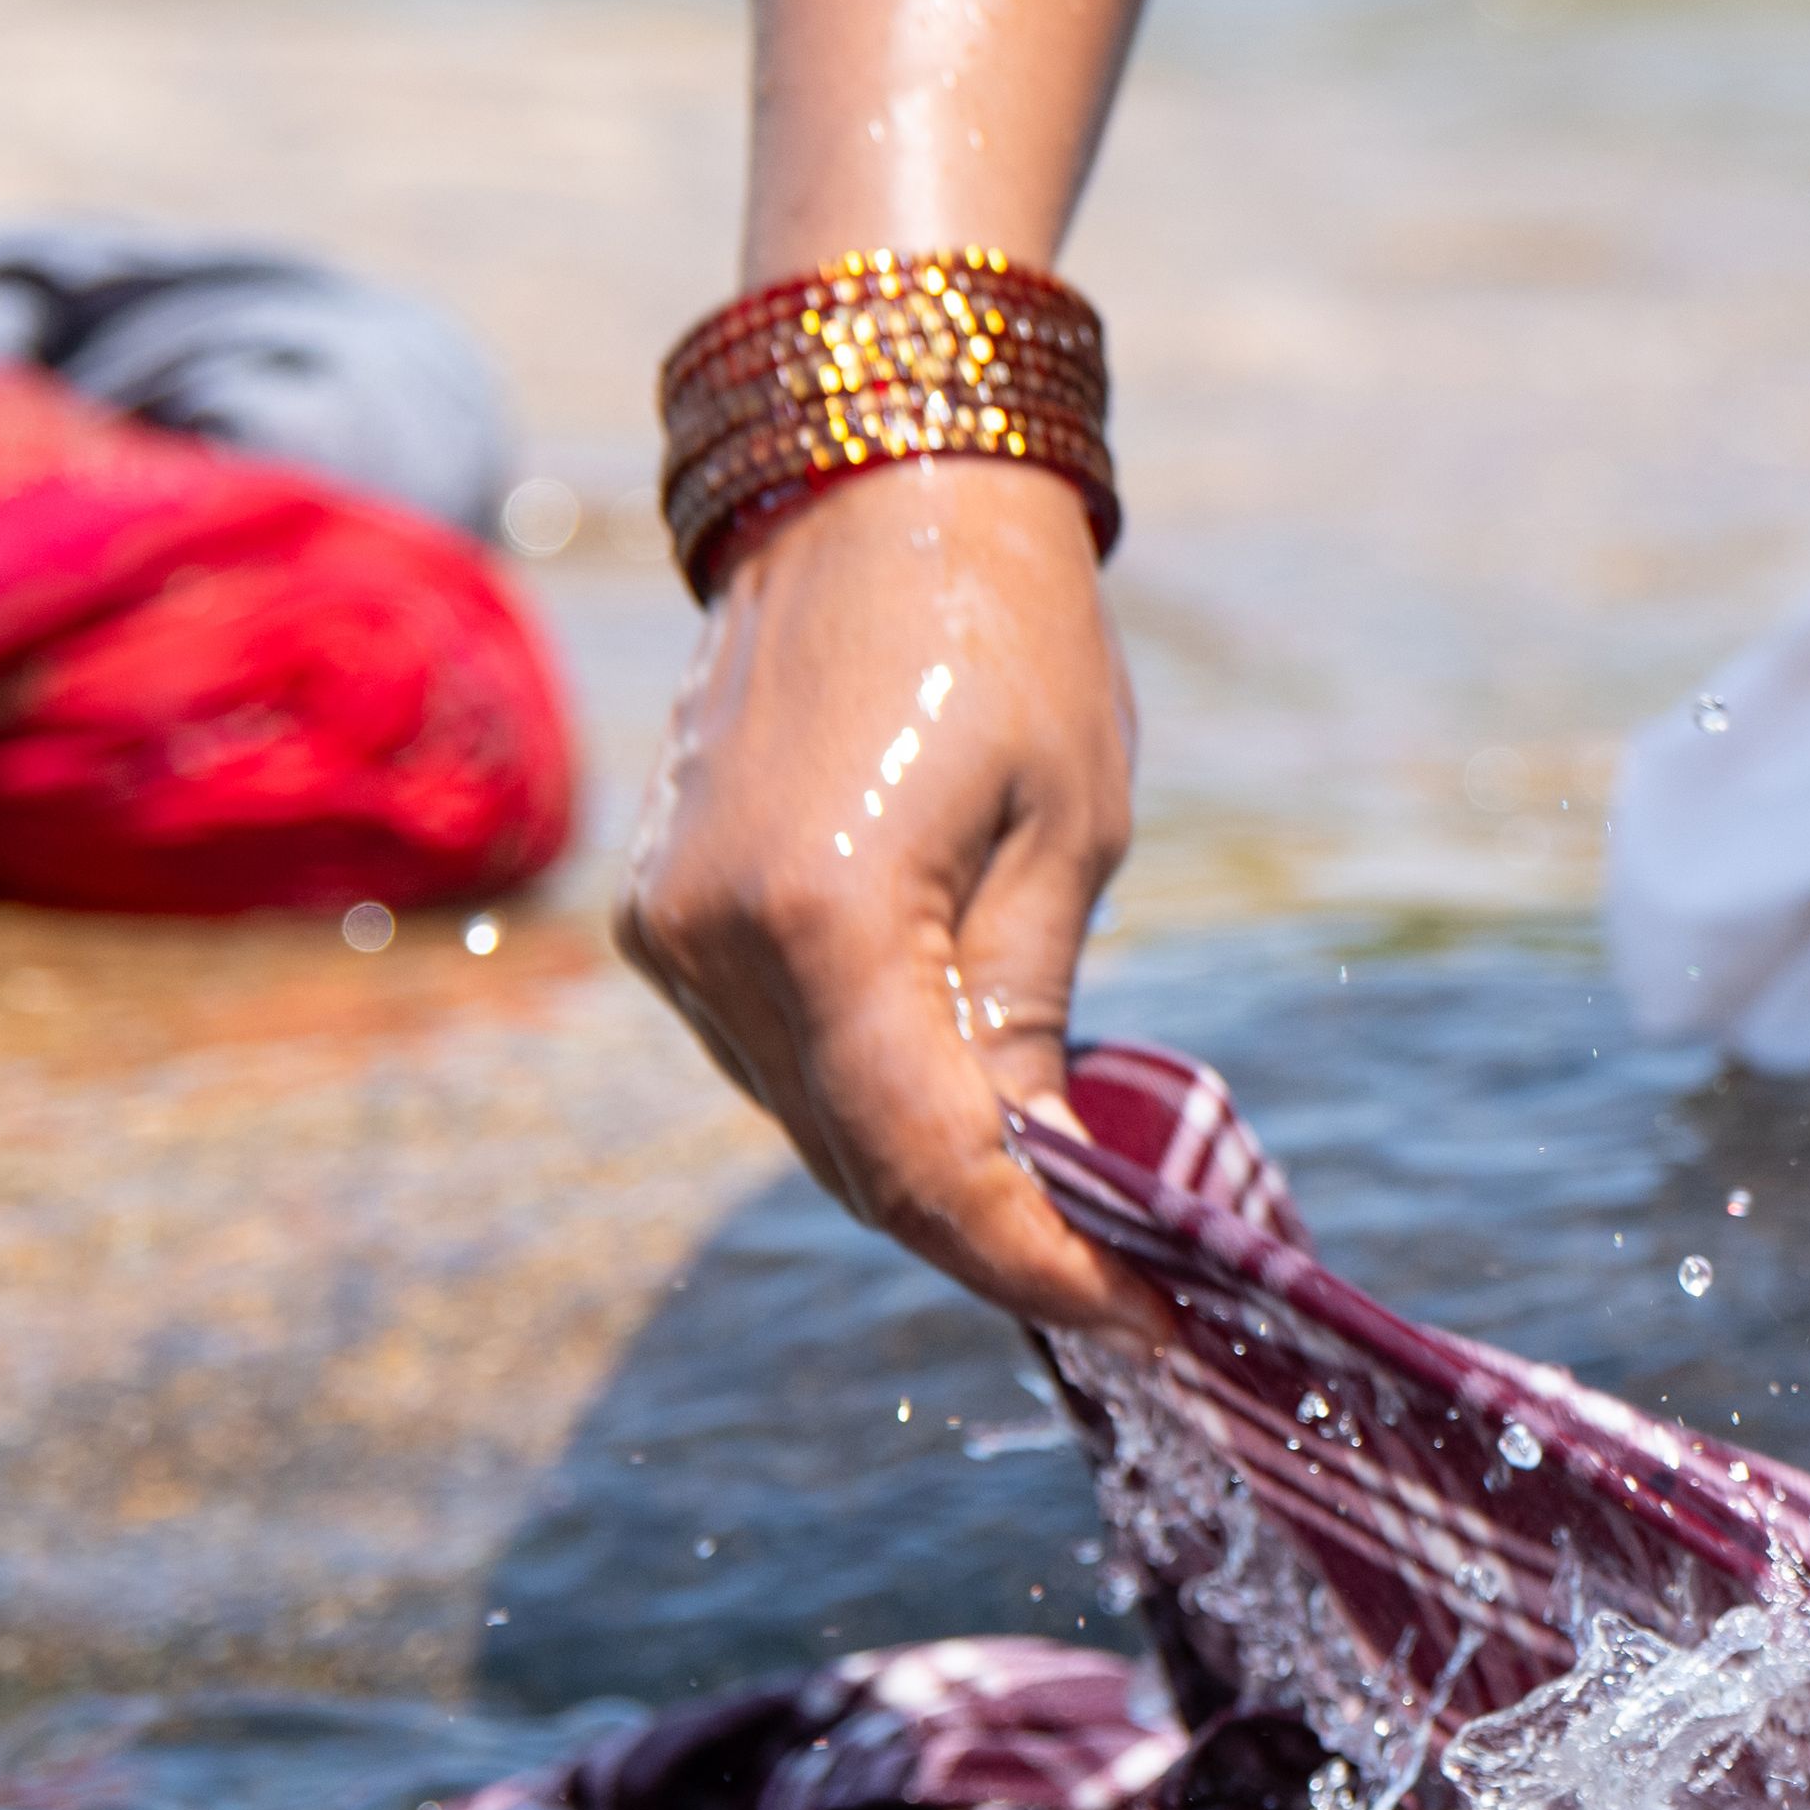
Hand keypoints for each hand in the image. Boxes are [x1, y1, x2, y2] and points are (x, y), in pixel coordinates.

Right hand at [620, 455, 1164, 1338]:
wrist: (872, 495)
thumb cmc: (1008, 641)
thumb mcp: (1070, 838)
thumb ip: (1034, 1023)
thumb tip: (1051, 1184)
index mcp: (818, 918)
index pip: (927, 1163)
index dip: (1037, 1260)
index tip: (1140, 1314)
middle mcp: (712, 943)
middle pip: (862, 1167)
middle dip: (999, 1241)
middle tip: (1133, 1292)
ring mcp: (673, 935)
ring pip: (817, 1129)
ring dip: (939, 1186)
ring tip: (1079, 1225)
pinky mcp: (670, 920)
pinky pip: (783, 1063)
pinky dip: (880, 1111)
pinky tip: (982, 1123)